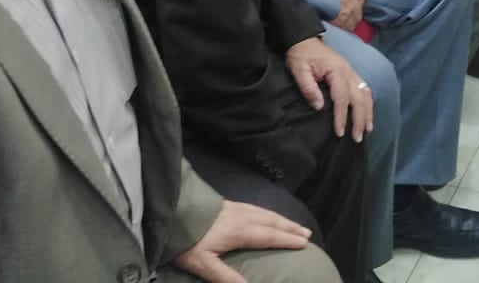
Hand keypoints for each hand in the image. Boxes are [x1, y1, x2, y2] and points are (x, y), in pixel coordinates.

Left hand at [172, 201, 312, 282]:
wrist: (171, 210)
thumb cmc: (187, 240)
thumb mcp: (204, 264)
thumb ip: (227, 278)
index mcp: (239, 231)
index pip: (269, 236)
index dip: (287, 240)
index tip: (304, 243)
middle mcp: (242, 216)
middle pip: (271, 221)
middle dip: (290, 228)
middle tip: (307, 233)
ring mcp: (234, 207)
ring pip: (265, 212)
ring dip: (281, 219)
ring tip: (294, 224)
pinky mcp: (227, 203)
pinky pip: (256, 207)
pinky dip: (268, 212)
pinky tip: (266, 214)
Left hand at [284, 37, 372, 141]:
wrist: (304, 39)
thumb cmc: (301, 55)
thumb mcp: (299, 70)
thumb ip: (308, 88)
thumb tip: (320, 106)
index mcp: (336, 70)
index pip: (342, 98)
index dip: (341, 117)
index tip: (339, 132)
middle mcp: (348, 71)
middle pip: (359, 98)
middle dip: (359, 119)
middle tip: (357, 138)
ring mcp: (351, 71)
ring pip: (365, 93)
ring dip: (368, 112)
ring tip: (367, 129)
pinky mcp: (351, 72)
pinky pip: (364, 88)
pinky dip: (368, 102)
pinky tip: (367, 113)